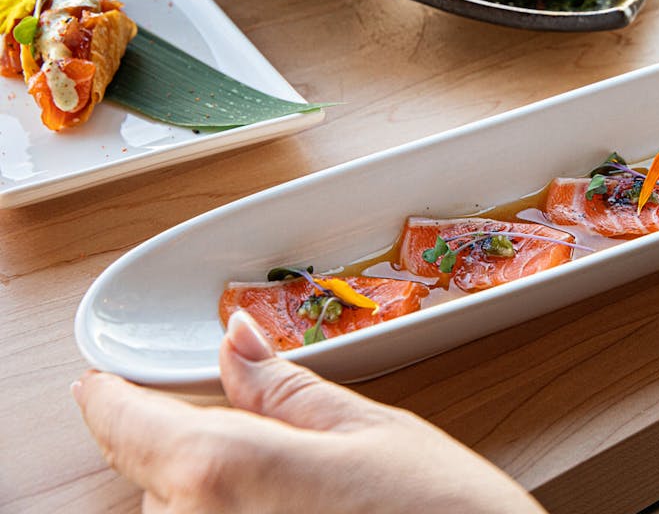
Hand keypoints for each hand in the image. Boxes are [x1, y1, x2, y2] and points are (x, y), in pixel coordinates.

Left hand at [73, 311, 545, 513]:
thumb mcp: (371, 433)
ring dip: (215, 498)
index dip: (113, 396)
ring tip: (309, 501)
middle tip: (281, 450)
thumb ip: (285, 387)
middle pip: (158, 475)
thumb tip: (237, 340)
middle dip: (199, 450)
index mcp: (226, 471)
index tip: (107, 382)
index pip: (126, 424)